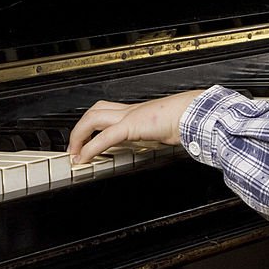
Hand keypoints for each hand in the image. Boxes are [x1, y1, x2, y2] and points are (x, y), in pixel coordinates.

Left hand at [67, 90, 203, 163]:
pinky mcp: (131, 125)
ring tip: (75, 154)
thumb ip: (163, 135)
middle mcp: (131, 111)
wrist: (195, 114)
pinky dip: (90, 148)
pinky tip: (84, 159)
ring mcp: (130, 116)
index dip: (95, 123)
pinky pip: (104, 137)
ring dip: (78, 136)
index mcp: (139, 112)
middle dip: (80, 127)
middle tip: (74, 147)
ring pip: (93, 118)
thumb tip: (168, 141)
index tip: (88, 140)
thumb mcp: (170, 130)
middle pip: (96, 110)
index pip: (109, 111)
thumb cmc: (188, 120)